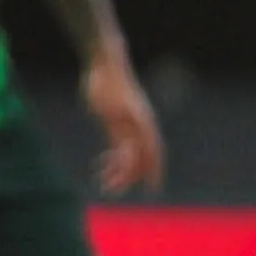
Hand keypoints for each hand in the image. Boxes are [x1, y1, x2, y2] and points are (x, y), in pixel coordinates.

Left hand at [82, 48, 165, 195]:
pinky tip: (101, 166)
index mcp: (144, 123)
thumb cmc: (110, 81)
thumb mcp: (120, 100)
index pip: (153, 152)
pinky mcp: (114, 124)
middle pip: (138, 158)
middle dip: (129, 176)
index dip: (154, 170)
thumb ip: (133, 114)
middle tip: (114, 190)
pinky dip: (111, 160)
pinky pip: (117, 148)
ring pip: (127, 156)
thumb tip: (142, 128)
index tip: (153, 188)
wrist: (103, 65)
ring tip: (104, 184)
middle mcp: (139, 127)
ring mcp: (127, 126)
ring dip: (118, 171)